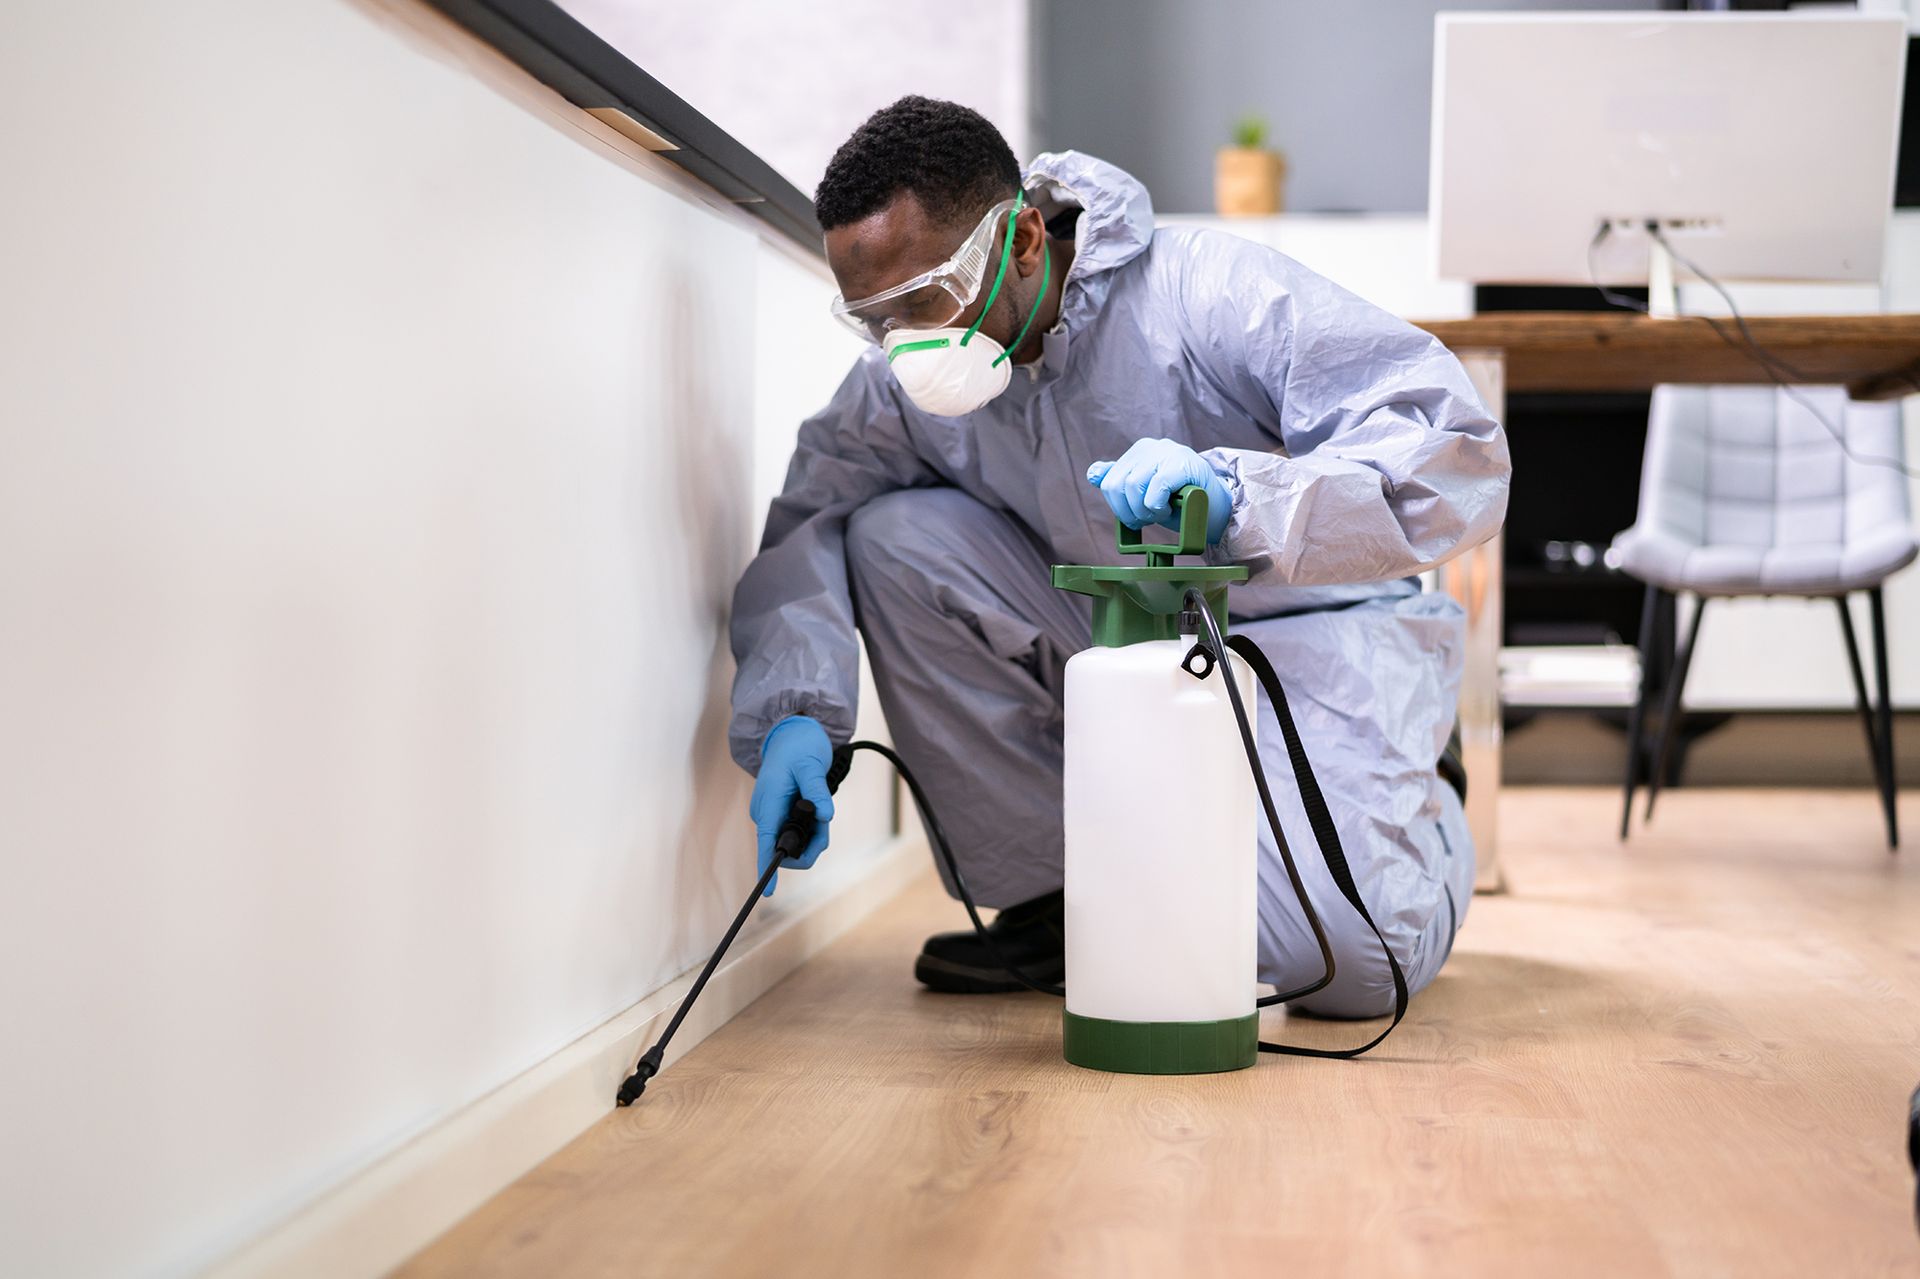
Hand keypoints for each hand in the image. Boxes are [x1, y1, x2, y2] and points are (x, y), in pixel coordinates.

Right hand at [750, 716, 834, 896]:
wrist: (793, 733)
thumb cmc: (799, 746)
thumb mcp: (811, 765)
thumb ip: (817, 790)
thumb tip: (825, 816)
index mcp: (768, 804)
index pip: (766, 842)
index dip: (767, 867)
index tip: (768, 890)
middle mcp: (767, 814)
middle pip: (787, 848)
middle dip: (810, 845)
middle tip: (826, 824)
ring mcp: (774, 816)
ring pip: (795, 843)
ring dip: (814, 837)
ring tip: (824, 813)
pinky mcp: (782, 815)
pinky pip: (798, 833)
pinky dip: (813, 830)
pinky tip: (819, 814)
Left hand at [1086, 438, 1232, 543]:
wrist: (1217, 509)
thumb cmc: (1180, 503)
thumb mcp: (1145, 494)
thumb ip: (1120, 482)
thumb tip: (1092, 473)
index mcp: (1139, 452)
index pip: (1108, 480)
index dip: (1117, 506)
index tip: (1133, 517)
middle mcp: (1151, 447)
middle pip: (1117, 484)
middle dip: (1128, 511)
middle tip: (1146, 520)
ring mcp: (1168, 452)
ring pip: (1133, 486)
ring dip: (1145, 510)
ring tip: (1160, 513)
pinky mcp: (1183, 463)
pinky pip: (1156, 487)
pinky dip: (1158, 506)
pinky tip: (1168, 509)